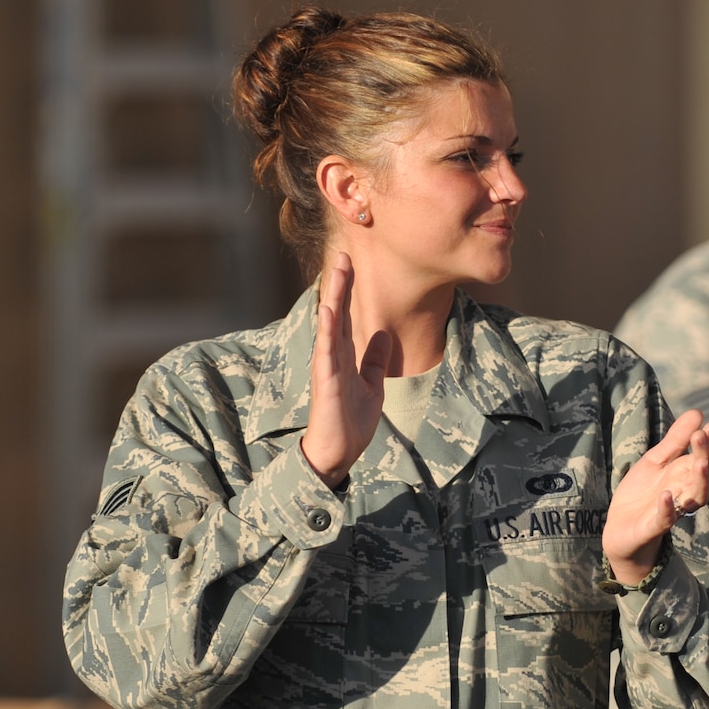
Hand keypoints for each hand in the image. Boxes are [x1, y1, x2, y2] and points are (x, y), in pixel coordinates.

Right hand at [299, 253, 389, 486]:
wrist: (338, 453)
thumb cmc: (350, 422)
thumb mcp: (372, 386)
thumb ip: (375, 360)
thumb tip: (383, 334)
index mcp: (343, 356)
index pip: (345, 316)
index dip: (348, 290)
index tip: (350, 262)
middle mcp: (332, 356)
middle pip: (336, 313)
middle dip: (340, 284)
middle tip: (343, 255)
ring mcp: (327, 368)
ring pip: (330, 326)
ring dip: (333, 298)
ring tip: (337, 273)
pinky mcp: (326, 382)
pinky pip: (326, 352)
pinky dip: (327, 331)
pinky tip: (329, 311)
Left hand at [603, 410, 708, 584]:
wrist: (620, 526)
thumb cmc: (643, 491)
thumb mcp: (656, 460)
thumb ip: (676, 439)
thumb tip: (698, 413)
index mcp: (688, 474)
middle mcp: (686, 492)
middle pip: (707, 475)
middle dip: (707, 455)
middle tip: (701, 435)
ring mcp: (673, 510)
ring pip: (696, 498)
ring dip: (700, 481)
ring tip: (699, 463)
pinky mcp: (654, 527)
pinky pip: (665, 519)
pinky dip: (667, 508)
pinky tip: (666, 495)